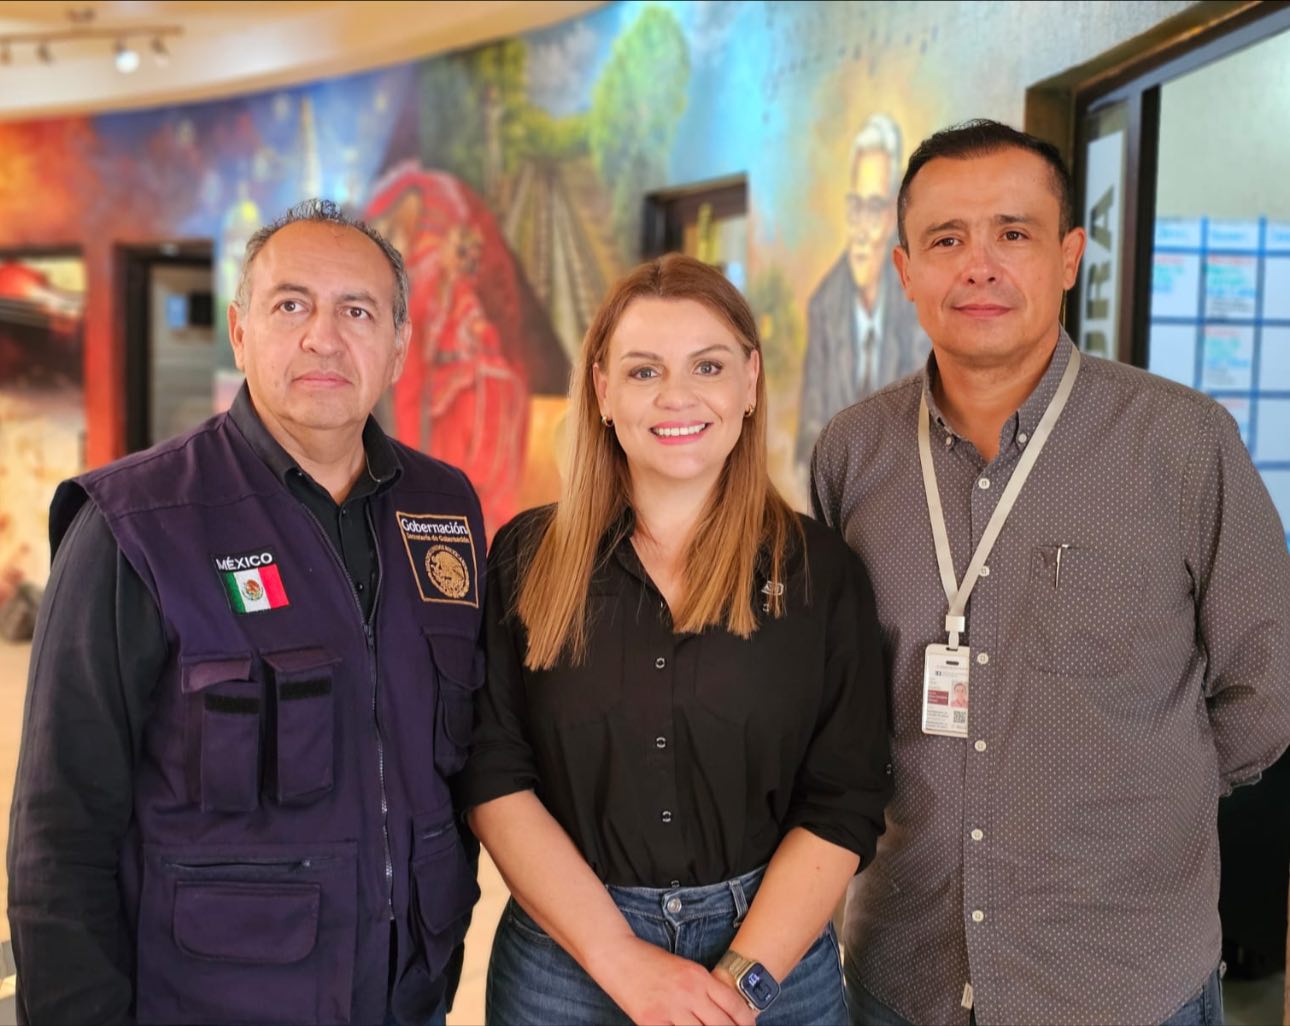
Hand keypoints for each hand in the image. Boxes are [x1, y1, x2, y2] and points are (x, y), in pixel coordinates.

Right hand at [595, 936, 756, 1025]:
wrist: (617, 954)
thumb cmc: (650, 961)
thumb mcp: (684, 968)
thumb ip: (704, 988)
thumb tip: (723, 1011)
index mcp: (699, 976)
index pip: (734, 1005)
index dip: (747, 1023)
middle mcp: (689, 992)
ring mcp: (670, 1009)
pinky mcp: (652, 1022)